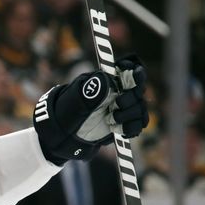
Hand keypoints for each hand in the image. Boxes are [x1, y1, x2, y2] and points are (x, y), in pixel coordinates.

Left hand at [33, 56, 148, 164]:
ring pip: (140, 108)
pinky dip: (131, 128)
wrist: (64, 135)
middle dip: (129, 99)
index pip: (130, 69)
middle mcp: (117, 92)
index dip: (135, 74)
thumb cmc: (67, 113)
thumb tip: (106, 79)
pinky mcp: (124, 123)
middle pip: (138, 90)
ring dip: (129, 115)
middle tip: (116, 106)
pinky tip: (118, 130)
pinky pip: (138, 124)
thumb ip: (91, 90)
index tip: (133, 80)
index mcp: (107, 80)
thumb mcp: (75, 101)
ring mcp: (122, 107)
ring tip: (111, 120)